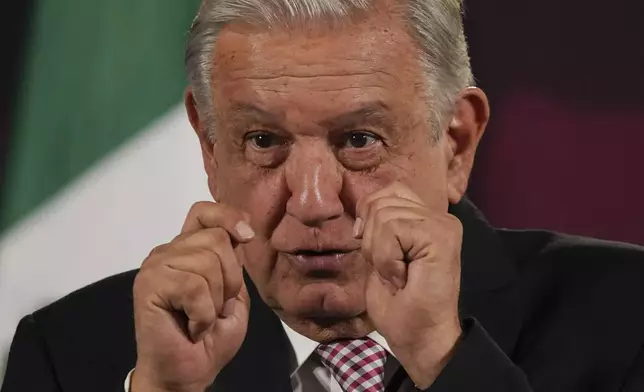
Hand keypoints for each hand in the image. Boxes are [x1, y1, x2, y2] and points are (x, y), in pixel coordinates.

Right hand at [131, 202, 254, 391]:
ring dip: (217, 300)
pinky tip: (193, 327)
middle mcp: (170, 252)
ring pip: (208, 261)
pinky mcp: (149, 284)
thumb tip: (241, 232)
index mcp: (189, 250)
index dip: (228, 216)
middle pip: (216, 238)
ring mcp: (157, 266)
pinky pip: (194, 286)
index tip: (247, 236)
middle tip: (218, 307)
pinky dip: (203, 314)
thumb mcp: (235, 293)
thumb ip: (234, 261)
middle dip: (231, 278)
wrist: (189, 372)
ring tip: (203, 318)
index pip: (204, 212)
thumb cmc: (211, 337)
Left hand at [355, 182, 462, 388]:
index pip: (386, 192)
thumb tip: (362, 209)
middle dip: (372, 241)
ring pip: (384, 215)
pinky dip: (386, 258)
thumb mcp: (379, 254)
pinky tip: (401, 277)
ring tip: (398, 275)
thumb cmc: (399, 304)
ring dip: (380, 253)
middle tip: (391, 270)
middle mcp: (437, 216)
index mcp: (424, 218)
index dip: (369, 219)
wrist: (421, 338)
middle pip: (380, 202)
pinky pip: (392, 229)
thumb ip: (376, 226)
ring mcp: (442, 224)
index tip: (377, 254)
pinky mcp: (441, 235)